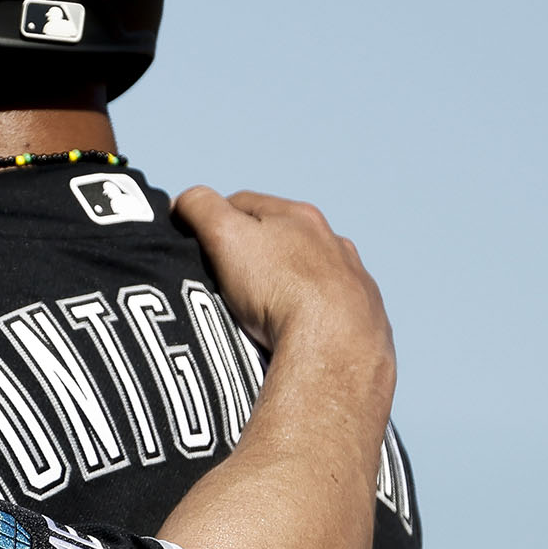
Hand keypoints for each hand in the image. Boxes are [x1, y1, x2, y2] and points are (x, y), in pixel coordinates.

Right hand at [171, 185, 391, 359]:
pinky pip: (329, 309)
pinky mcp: (362, 317)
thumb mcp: (225, 235)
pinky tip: (295, 332)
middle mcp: (332, 241)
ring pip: (308, 273)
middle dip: (251, 254)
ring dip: (285, 283)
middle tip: (222, 283)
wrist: (334, 346)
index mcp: (298, 216)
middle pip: (279, 238)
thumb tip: (185, 202)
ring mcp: (351, 279)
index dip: (211, 219)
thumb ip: (201, 208)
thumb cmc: (281, 289)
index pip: (242, 203)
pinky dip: (311, 314)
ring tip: (259, 313)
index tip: (193, 245)